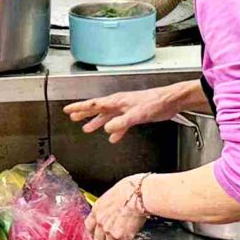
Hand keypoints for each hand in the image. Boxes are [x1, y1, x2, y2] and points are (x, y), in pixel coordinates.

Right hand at [66, 83, 196, 142]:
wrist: (170, 101)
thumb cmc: (155, 103)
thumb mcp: (137, 114)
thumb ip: (121, 122)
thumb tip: (107, 130)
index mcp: (117, 101)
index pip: (94, 104)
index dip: (80, 108)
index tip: (69, 110)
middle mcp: (119, 104)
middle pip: (97, 108)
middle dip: (84, 113)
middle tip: (73, 117)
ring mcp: (126, 109)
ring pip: (107, 116)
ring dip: (97, 122)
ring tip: (87, 128)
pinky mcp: (134, 115)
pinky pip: (120, 124)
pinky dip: (115, 131)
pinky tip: (113, 138)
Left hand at [89, 175, 150, 239]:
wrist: (139, 193)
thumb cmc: (130, 189)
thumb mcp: (112, 195)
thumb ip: (109, 207)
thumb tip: (115, 211)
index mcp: (97, 210)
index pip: (89, 226)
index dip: (94, 233)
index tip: (100, 235)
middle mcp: (101, 222)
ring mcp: (111, 230)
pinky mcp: (124, 236)